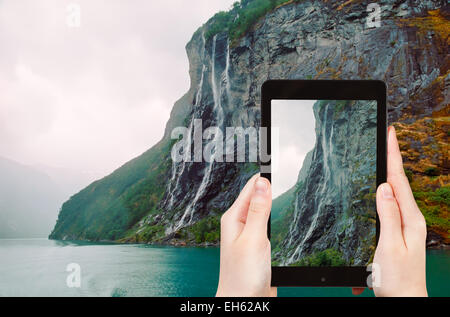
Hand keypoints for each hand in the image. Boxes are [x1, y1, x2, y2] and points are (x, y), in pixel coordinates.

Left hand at [216, 174, 276, 296]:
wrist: (245, 302)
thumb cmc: (242, 276)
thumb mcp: (253, 239)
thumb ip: (259, 211)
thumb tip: (263, 182)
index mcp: (234, 218)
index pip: (251, 187)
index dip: (264, 172)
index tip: (273, 156)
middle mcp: (241, 223)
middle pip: (257, 195)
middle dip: (269, 182)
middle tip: (281, 165)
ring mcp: (250, 234)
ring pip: (264, 209)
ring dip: (272, 197)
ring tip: (281, 180)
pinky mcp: (259, 244)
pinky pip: (268, 223)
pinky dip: (275, 214)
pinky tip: (280, 210)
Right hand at [353, 126, 427, 296]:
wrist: (404, 300)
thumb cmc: (397, 278)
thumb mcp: (390, 245)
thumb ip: (388, 215)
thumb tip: (383, 187)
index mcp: (410, 219)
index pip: (399, 180)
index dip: (394, 155)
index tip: (390, 133)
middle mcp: (410, 218)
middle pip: (398, 181)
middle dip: (392, 156)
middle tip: (386, 136)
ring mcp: (405, 225)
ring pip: (394, 191)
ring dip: (389, 171)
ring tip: (384, 154)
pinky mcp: (398, 231)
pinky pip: (391, 204)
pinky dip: (385, 190)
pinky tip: (380, 186)